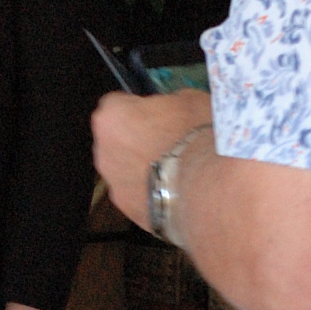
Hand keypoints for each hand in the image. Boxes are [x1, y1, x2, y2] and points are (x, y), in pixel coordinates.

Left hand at [93, 90, 213, 237]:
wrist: (207, 187)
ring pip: (126, 170)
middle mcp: (103, 150)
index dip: (139, 109)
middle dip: (139, 140)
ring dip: (145, 168)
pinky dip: (153, 192)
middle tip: (170, 142)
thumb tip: (171, 108)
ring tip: (177, 170)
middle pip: (118, 140)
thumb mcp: (190, 100)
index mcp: (113, 116)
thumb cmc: (196, 137)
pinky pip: (139, 195)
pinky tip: (177, 190)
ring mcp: (114, 183)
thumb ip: (169, 102)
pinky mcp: (128, 209)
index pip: (117, 104)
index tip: (158, 114)